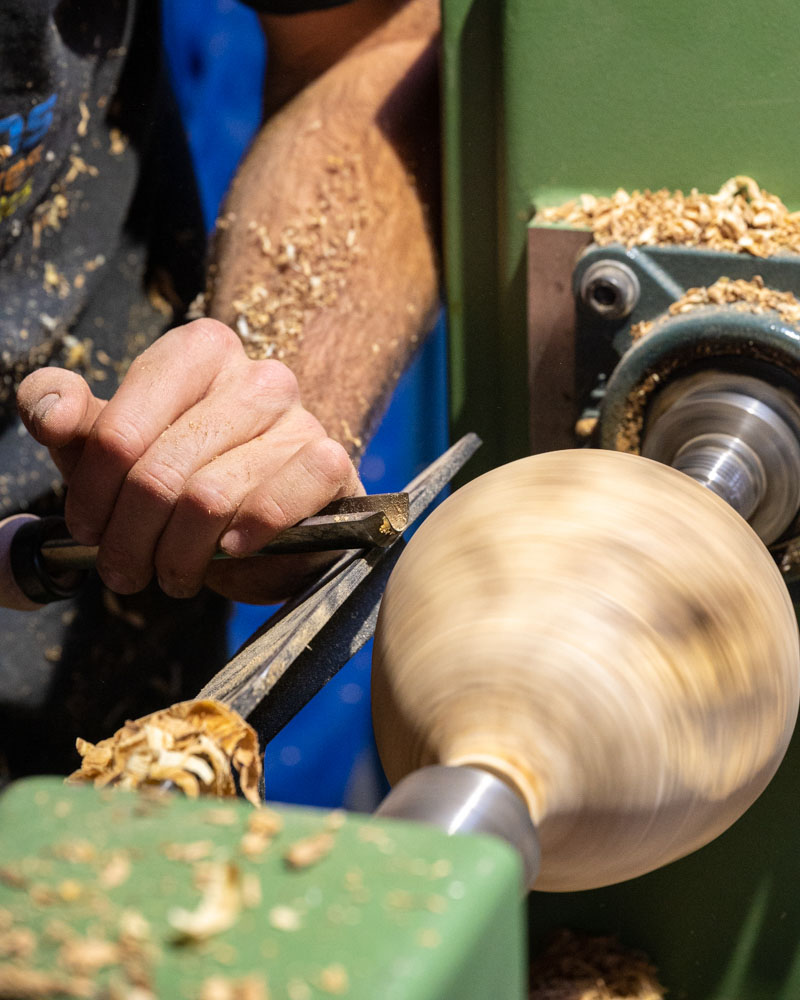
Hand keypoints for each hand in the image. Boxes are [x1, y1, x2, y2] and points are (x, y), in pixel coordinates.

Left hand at [16, 320, 362, 602]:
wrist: (268, 530)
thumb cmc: (185, 483)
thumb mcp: (118, 453)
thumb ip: (71, 422)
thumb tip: (48, 407)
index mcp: (197, 353)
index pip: (117, 429)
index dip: (92, 492)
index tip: (88, 530)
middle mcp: (253, 374)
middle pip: (159, 470)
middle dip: (130, 536)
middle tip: (123, 570)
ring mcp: (298, 416)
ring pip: (209, 497)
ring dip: (178, 553)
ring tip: (172, 573)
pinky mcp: (329, 462)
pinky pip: (276, 504)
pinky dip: (245, 537)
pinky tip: (232, 549)